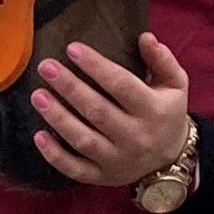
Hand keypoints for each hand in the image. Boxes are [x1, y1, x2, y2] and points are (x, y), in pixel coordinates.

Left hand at [30, 32, 193, 190]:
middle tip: (46, 67)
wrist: (170, 160)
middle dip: (69, 87)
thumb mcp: (175, 85)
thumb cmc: (166, 113)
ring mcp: (117, 160)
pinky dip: (55, 156)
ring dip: (58, 118)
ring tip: (38, 95)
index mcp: (154, 111)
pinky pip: (75, 169)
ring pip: (83, 140)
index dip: (96, 66)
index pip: (122, 85)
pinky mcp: (102, 176)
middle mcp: (136, 137)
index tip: (72, 49)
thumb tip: (145, 37)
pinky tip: (38, 135)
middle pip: (97, 111)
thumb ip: (162, 60)